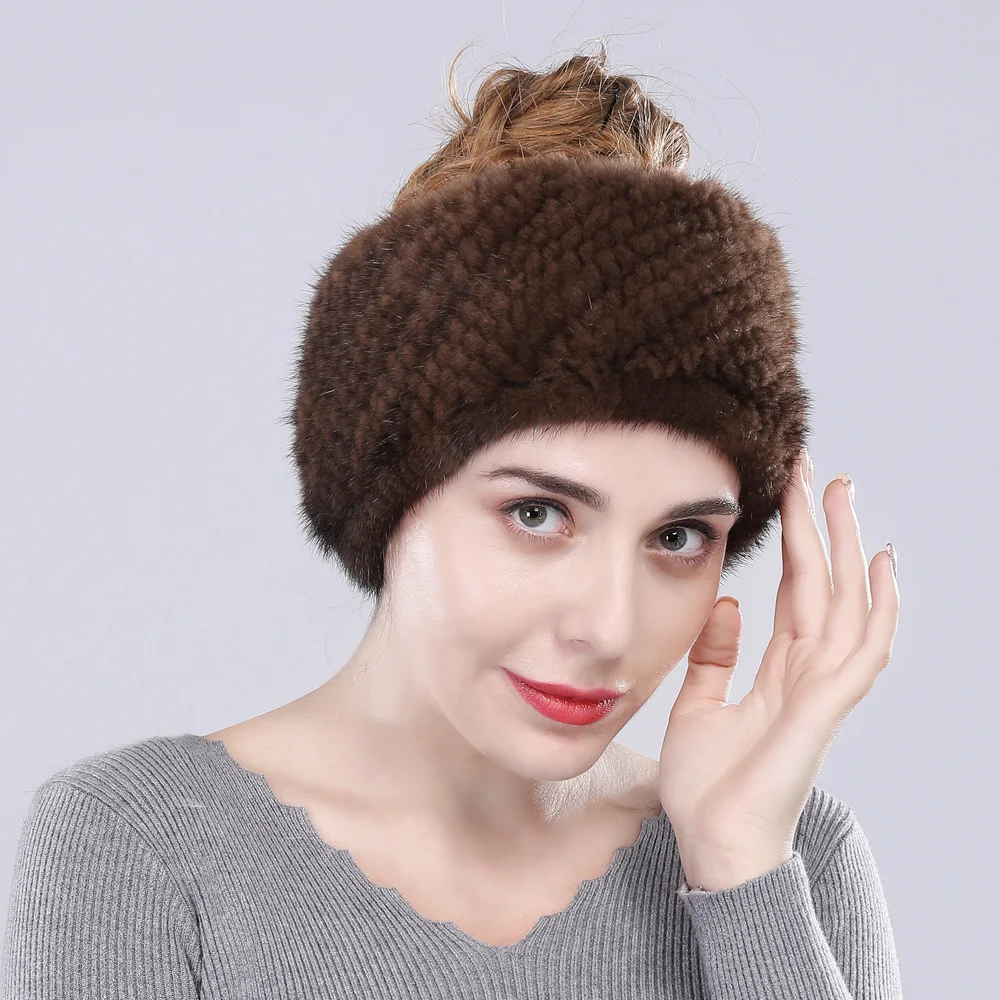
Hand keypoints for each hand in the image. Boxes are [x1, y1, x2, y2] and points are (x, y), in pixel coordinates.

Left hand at [657, 448, 899, 889]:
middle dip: (826, 529)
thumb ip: (714, 656)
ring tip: (843, 494)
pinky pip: (859, 654)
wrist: (709, 847)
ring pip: (848, 607)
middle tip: (823, 471)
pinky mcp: (819, 714)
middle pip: (827, 588)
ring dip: (848, 549)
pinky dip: (877, 610)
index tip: (792, 490)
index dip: (798, 543)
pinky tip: (881, 568)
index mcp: (779, 674)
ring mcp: (820, 694)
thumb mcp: (698, 704)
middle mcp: (808, 677)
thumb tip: (725, 604)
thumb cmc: (707, 787)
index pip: (797, 594)